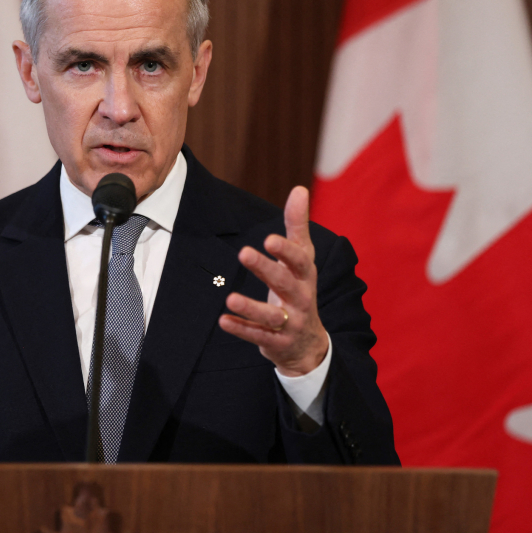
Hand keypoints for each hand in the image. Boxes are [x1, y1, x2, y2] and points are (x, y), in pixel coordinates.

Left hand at [218, 186, 328, 376]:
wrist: (308, 343)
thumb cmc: (300, 289)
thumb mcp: (303, 260)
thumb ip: (297, 226)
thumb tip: (299, 189)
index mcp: (305, 276)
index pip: (300, 261)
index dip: (286, 251)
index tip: (269, 238)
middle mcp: (301, 299)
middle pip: (284, 284)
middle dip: (265, 269)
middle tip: (243, 253)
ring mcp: (290, 323)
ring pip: (272, 316)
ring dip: (251, 307)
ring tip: (230, 298)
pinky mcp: (276, 342)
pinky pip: (258, 336)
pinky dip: (241, 329)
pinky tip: (223, 321)